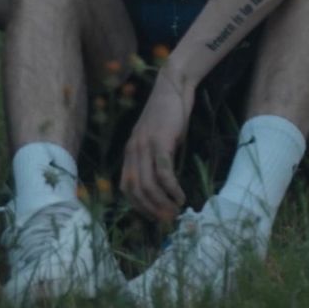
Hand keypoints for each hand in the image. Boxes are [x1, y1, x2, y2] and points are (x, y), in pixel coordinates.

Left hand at [120, 66, 194, 219]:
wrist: (173, 87)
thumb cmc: (169, 115)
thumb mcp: (158, 140)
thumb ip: (155, 159)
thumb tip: (165, 187)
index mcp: (130, 151)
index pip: (126, 187)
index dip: (139, 206)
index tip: (155, 217)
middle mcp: (133, 150)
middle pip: (135, 190)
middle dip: (150, 210)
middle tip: (167, 221)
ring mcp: (144, 146)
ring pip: (148, 185)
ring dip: (162, 203)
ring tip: (176, 211)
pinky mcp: (159, 141)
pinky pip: (163, 173)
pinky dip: (172, 189)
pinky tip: (181, 196)